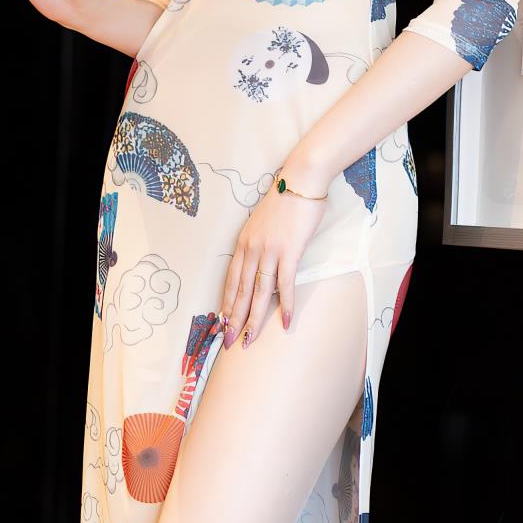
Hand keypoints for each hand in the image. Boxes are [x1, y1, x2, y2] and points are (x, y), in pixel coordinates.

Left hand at [221, 169, 329, 345]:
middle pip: (239, 291)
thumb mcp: (263, 223)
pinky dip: (284, 305)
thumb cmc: (286, 200)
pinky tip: (284, 322)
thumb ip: (258, 243)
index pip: (230, 280)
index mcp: (243, 243)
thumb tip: (260, 262)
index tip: (222, 323)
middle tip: (228, 342)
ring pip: (258, 293)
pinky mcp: (289, 251)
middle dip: (233, 319)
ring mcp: (269, 251)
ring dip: (254, 319)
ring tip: (250, 339)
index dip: (226, 304)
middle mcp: (252, 249)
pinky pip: (284, 284)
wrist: (301, 180)